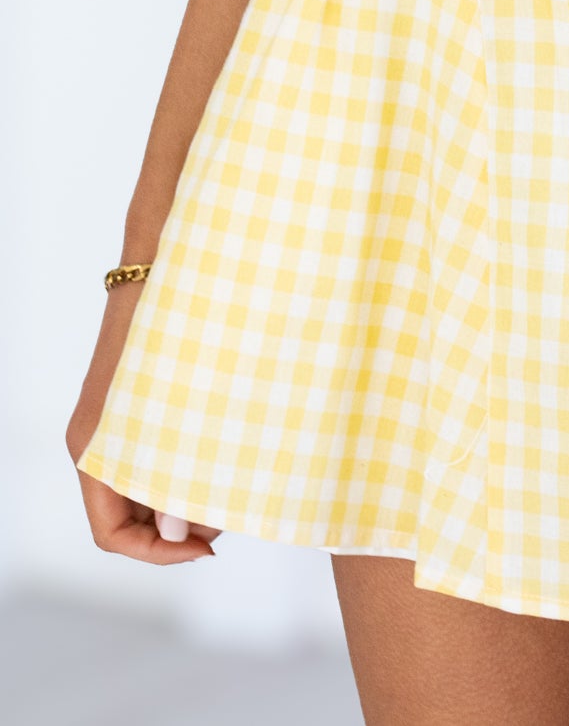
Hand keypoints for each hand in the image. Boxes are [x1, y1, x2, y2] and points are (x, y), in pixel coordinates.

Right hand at [65, 279, 220, 563]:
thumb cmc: (173, 320)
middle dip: (179, 525)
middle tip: (231, 509)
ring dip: (185, 492)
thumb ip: (175, 474)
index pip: (110, 533)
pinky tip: (226, 450)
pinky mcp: (139, 401)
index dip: (158, 553)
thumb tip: (178, 533)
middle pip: (129, 514)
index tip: (210, 545)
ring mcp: (116, 420)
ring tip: (234, 479)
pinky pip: (154, 451)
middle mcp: (98, 439)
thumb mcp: (178, 407)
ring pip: (145, 482)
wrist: (167, 256)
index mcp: (94, 448)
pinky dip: (186, 462)